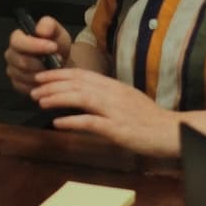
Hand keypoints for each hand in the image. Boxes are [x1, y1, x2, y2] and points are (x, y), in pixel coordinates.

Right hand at [4, 17, 71, 94]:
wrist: (60, 63)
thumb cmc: (56, 45)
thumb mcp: (57, 31)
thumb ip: (49, 25)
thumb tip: (40, 30)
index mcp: (17, 38)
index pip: (17, 41)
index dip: (34, 45)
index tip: (53, 47)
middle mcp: (11, 54)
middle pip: (20, 61)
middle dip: (40, 63)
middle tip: (58, 61)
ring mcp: (12, 70)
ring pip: (24, 76)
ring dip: (41, 74)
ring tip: (55, 70)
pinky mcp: (17, 84)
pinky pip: (26, 87)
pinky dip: (40, 84)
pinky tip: (49, 79)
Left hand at [31, 68, 179, 158]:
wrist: (171, 131)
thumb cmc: (150, 119)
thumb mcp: (127, 101)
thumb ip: (107, 98)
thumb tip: (85, 98)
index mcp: (114, 86)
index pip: (82, 74)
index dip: (60, 73)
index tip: (43, 76)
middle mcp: (112, 94)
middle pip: (77, 82)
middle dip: (52, 84)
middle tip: (34, 87)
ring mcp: (114, 110)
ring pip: (80, 97)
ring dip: (57, 98)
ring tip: (40, 101)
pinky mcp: (117, 128)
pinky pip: (90, 122)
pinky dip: (72, 121)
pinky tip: (57, 123)